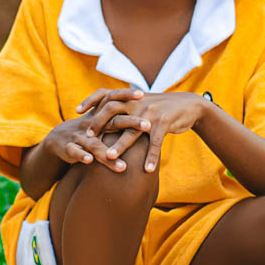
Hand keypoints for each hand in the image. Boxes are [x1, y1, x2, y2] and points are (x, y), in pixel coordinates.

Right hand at [43, 88, 146, 171]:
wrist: (57, 139)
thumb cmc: (86, 131)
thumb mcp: (101, 122)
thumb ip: (118, 118)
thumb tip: (143, 113)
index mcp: (98, 115)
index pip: (113, 101)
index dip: (126, 95)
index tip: (143, 94)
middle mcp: (90, 123)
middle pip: (112, 121)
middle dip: (130, 122)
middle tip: (147, 125)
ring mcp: (78, 135)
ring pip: (95, 143)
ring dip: (108, 153)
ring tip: (123, 166)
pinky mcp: (67, 147)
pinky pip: (75, 151)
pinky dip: (82, 155)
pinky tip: (90, 160)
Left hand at [76, 88, 207, 171]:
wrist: (188, 105)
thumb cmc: (160, 108)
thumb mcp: (141, 104)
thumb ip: (124, 109)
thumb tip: (104, 118)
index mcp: (130, 98)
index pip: (106, 95)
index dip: (90, 101)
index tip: (77, 111)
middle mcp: (137, 103)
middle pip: (113, 109)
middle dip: (99, 123)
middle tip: (88, 138)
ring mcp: (150, 112)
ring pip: (131, 129)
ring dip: (121, 144)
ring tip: (111, 158)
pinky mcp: (164, 123)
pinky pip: (155, 142)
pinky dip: (151, 156)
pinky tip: (146, 170)